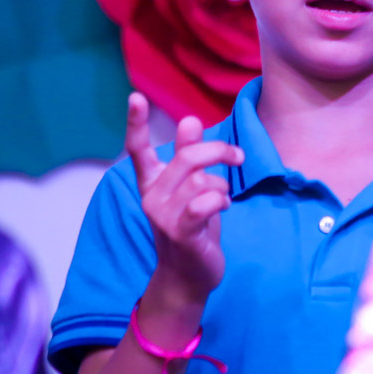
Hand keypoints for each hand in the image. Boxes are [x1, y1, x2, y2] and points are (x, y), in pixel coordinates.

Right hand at [125, 93, 243, 302]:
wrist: (189, 276)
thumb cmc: (192, 225)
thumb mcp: (191, 186)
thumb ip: (188, 155)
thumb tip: (189, 120)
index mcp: (151, 181)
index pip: (138, 148)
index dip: (136, 123)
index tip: (135, 97)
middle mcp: (152, 196)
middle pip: (188, 157)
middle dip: (220, 152)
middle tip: (238, 157)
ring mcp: (163, 216)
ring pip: (202, 180)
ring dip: (223, 187)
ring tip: (222, 201)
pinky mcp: (181, 233)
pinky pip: (204, 203)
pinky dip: (220, 201)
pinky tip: (222, 208)